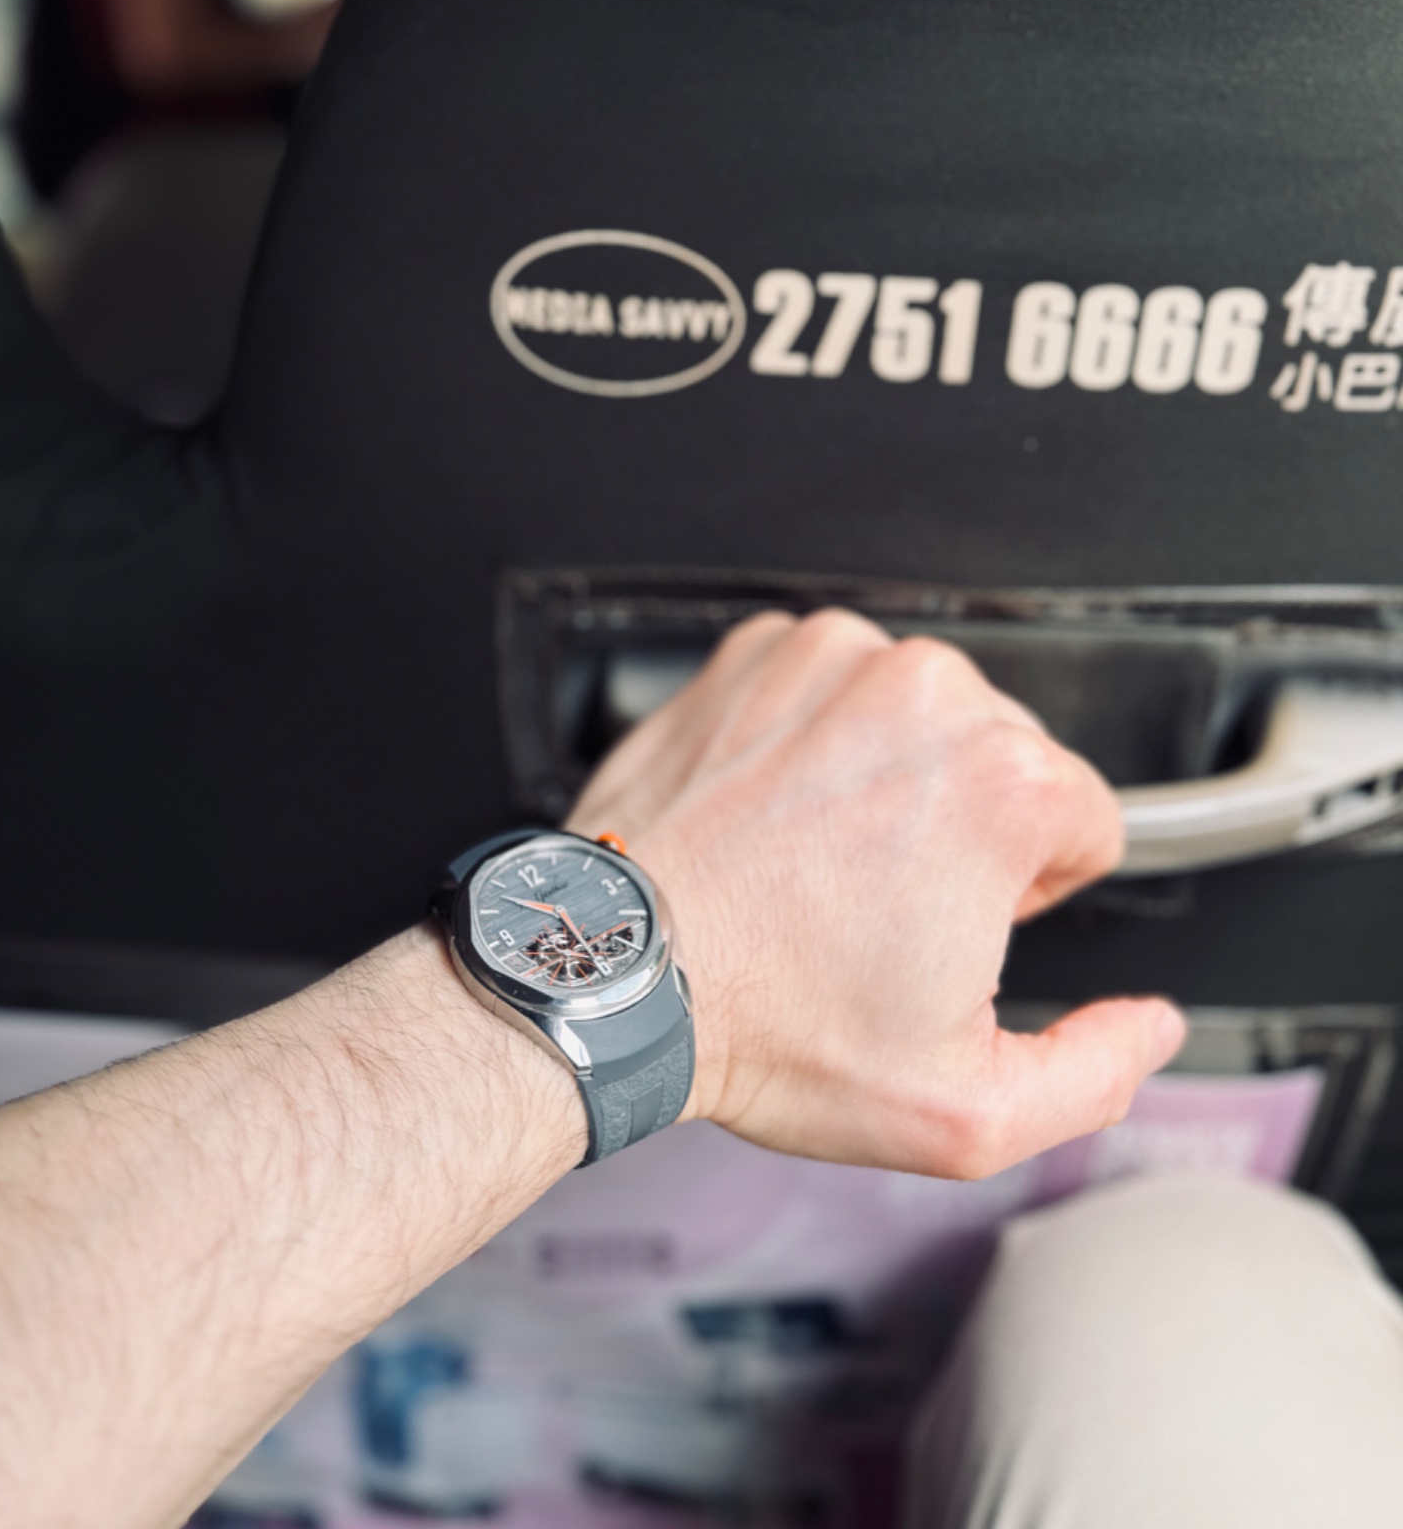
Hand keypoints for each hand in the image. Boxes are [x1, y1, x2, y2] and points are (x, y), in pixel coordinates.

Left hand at [570, 611, 1184, 1178]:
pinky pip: (831, 687)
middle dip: (961, 831)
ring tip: (818, 866)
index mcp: (1005, 783)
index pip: (1088, 820)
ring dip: (888, 778)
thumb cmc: (768, 1026)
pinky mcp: (761, 651)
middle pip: (1006, 759)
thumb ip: (1096, 1074)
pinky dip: (813, 739)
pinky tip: (776, 816)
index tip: (953, 925)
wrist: (614, 970)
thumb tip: (1148, 1028)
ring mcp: (835, 661)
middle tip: (874, 910)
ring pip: (918, 717)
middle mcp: (928, 695)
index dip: (1029, 892)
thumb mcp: (966, 1111)